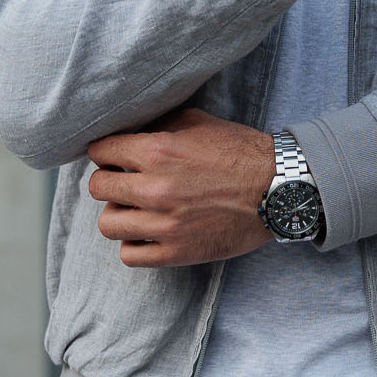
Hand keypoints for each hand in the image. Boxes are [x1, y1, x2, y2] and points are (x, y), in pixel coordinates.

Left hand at [86, 108, 275, 267]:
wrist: (278, 189)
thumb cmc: (241, 152)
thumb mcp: (197, 121)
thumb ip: (158, 126)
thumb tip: (129, 131)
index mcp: (158, 151)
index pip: (101, 152)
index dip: (105, 152)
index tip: (113, 156)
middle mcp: (155, 188)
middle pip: (98, 188)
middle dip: (109, 181)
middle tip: (125, 181)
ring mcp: (165, 225)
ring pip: (108, 224)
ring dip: (118, 214)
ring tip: (135, 209)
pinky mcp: (177, 252)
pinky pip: (130, 255)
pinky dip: (133, 244)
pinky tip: (147, 232)